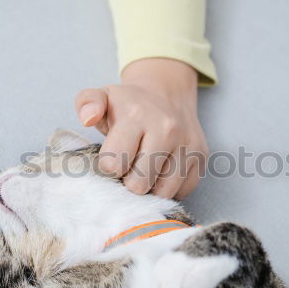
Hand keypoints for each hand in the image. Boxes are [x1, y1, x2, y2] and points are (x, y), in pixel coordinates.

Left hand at [74, 58, 207, 198]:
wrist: (167, 94)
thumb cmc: (128, 104)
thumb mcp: (102, 97)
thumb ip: (87, 103)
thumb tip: (88, 119)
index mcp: (137, 116)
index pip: (114, 164)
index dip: (109, 166)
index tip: (113, 156)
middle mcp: (167, 129)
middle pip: (139, 184)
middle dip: (129, 180)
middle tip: (130, 165)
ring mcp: (188, 145)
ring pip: (162, 193)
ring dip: (150, 187)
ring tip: (145, 169)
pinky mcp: (201, 158)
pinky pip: (181, 192)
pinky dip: (169, 188)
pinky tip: (162, 171)